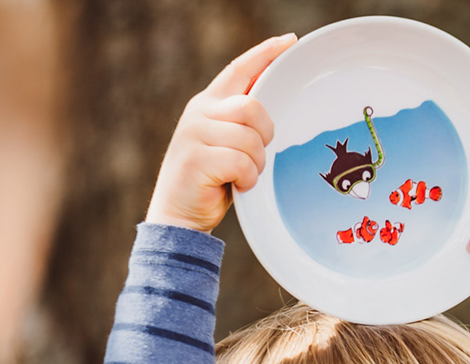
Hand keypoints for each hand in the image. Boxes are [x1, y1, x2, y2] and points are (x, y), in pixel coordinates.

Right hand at [145, 34, 296, 232]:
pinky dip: (247, 180)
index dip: (266, 54)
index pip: (240, 70)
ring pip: (250, 139)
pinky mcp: (197, 159)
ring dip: (255, 165)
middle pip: (253, 108)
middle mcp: (199, 112)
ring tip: (241, 176)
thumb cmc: (210, 183)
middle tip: (254, 159)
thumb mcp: (226, 146)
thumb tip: (270, 113)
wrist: (179, 215)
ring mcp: (195, 133)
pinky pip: (242, 164)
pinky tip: (235, 186)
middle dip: (264, 137)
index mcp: (208, 105)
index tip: (289, 42)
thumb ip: (241, 125)